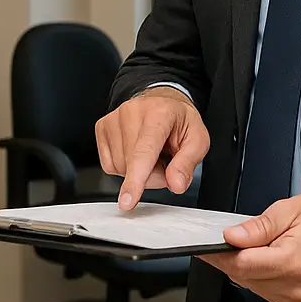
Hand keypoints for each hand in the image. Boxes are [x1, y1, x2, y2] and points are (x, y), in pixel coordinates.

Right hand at [95, 87, 209, 209]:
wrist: (161, 101)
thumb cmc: (178, 120)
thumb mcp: (198, 140)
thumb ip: (188, 163)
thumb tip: (176, 184)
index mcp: (159, 113)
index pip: (144, 151)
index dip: (136, 179)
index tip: (128, 200)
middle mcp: (132, 112)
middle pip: (133, 165)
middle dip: (153, 176)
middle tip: (166, 163)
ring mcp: (113, 118)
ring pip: (119, 167)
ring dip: (138, 173)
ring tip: (152, 155)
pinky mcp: (102, 127)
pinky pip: (109, 165)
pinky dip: (124, 168)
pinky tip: (136, 155)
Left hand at [199, 196, 300, 301]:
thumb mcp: (288, 210)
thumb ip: (258, 226)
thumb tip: (231, 236)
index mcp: (293, 261)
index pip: (243, 264)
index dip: (219, 254)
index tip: (204, 245)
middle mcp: (293, 285)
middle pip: (242, 275)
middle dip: (228, 257)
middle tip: (223, 239)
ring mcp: (293, 298)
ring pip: (247, 284)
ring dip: (240, 265)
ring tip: (248, 245)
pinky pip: (259, 289)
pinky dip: (252, 273)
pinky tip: (259, 258)